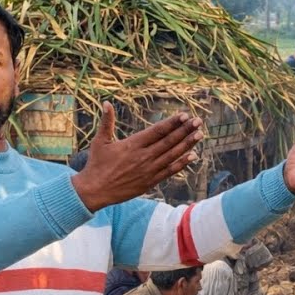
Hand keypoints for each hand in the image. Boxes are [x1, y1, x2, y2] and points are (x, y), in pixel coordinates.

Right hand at [71, 103, 202, 211]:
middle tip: (198, 121)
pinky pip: (170, 171)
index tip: (184, 115)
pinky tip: (193, 156)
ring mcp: (149, 170)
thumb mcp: (100, 141)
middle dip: (185, 130)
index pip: (157, 131)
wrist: (95, 191)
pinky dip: (182, 163)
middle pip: (169, 141)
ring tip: (200, 134)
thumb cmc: (96, 165)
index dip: (172, 123)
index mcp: (133, 144)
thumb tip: (106, 103)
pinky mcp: (150, 181)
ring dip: (187, 144)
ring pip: (172, 155)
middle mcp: (143, 156)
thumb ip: (106, 122)